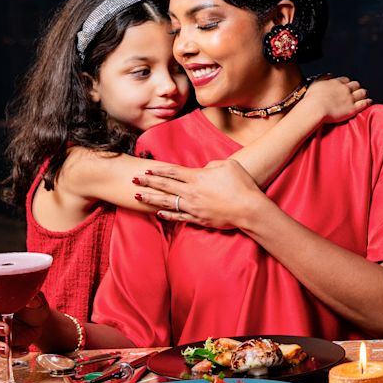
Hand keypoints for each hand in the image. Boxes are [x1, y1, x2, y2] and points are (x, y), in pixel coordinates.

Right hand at [0, 292, 50, 355]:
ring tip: (7, 349)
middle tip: (5, 329)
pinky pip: (2, 352)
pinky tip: (23, 350)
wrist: (40, 323)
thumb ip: (33, 300)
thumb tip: (31, 298)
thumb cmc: (33, 307)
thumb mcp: (36, 301)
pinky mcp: (2, 345)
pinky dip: (13, 353)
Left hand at [136, 159, 265, 229]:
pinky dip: (167, 215)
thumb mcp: (229, 165)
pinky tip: (158, 213)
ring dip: (151, 199)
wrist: (249, 208)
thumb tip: (204, 169)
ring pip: (167, 202)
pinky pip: (178, 217)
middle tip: (133, 180)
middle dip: (148, 182)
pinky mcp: (198, 219)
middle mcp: (192, 192)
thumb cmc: (242, 184)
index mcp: (198, 177)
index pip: (173, 172)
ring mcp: (193, 207)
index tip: (147, 169)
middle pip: (165, 186)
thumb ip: (212, 164)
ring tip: (138, 196)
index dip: (159, 170)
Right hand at [301, 75, 371, 122]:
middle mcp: (344, 89)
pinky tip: (370, 101)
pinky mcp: (352, 109)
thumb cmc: (312, 98)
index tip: (347, 85)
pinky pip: (364, 103)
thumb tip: (329, 75)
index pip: (345, 80)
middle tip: (357, 89)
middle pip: (355, 85)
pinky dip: (368, 102)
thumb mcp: (316, 83)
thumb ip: (324, 78)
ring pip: (362, 92)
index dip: (347, 83)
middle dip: (357, 86)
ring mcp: (349, 99)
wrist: (315, 108)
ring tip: (365, 94)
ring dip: (364, 92)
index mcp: (335, 83)